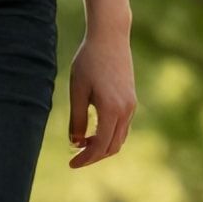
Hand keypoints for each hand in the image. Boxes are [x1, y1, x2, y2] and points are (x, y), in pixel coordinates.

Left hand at [68, 33, 136, 167]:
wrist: (111, 37)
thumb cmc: (89, 61)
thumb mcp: (77, 91)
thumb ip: (77, 119)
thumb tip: (75, 143)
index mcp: (111, 110)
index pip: (100, 146)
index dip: (86, 159)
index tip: (71, 165)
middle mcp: (125, 110)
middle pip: (112, 146)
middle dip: (94, 156)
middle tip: (75, 158)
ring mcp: (131, 105)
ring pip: (119, 138)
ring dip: (102, 146)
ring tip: (82, 145)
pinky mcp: (131, 100)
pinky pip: (122, 127)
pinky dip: (109, 135)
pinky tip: (93, 131)